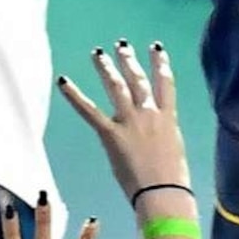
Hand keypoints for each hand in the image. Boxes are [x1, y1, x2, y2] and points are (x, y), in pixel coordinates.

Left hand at [56, 40, 192, 199]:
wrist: (163, 192)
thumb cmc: (172, 181)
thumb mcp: (174, 151)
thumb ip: (164, 137)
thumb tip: (157, 138)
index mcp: (167, 119)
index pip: (165, 83)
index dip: (160, 63)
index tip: (155, 48)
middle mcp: (149, 114)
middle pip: (138, 80)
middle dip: (129, 61)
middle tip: (120, 45)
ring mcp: (130, 122)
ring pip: (116, 87)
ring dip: (106, 68)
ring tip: (97, 54)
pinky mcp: (111, 135)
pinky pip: (90, 111)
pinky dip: (75, 95)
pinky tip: (63, 81)